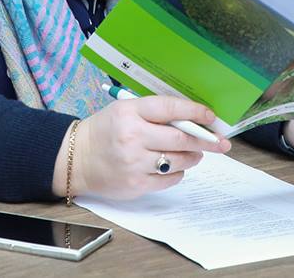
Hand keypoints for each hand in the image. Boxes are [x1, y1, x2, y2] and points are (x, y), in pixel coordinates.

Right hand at [60, 95, 229, 200]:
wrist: (75, 158)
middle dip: (204, 139)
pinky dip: (178, 172)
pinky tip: (174, 166)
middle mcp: (132, 136)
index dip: (195, 112)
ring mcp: (134, 162)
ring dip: (193, 156)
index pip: (171, 108)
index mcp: (130, 112)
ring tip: (194, 153)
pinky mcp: (135, 184)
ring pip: (179, 160)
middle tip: (218, 141)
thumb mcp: (125, 111)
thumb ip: (155, 113)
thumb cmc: (105, 130)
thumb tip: (192, 119)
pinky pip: (169, 179)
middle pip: (181, 138)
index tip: (211, 116)